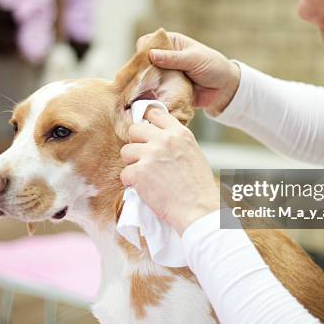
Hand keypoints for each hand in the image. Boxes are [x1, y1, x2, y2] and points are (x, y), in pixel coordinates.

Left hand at [120, 108, 219, 234]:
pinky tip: (144, 189)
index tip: (144, 132)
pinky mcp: (139, 172)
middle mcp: (164, 140)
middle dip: (135, 144)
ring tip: (145, 176)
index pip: (155, 113)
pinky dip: (131, 183)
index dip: (146, 122)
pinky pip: (125, 173)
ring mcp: (150, 154)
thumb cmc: (199, 188)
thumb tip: (156, 138)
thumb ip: (175, 143)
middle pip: (134, 130)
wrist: (198, 210)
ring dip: (132, 164)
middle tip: (142, 158)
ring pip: (126, 151)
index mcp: (180, 133)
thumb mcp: (193, 154)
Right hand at [136, 31, 240, 115]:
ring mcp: (164, 75)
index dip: (141, 50)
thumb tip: (151, 55)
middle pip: (143, 62)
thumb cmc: (213, 66)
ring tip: (138, 93)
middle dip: (139, 71)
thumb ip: (173, 58)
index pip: (148, 42)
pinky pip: (155, 93)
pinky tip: (145, 101)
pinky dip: (150, 97)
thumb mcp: (194, 59)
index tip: (140, 61)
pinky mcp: (167, 90)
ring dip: (143, 85)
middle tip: (137, 81)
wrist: (225, 89)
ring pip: (147, 78)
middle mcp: (164, 58)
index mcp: (171, 43)